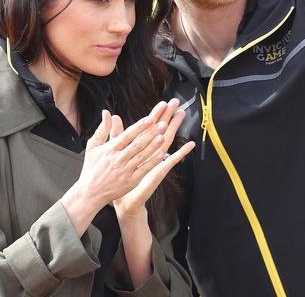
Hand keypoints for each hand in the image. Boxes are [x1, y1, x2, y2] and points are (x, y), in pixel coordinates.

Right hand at [74, 106, 171, 210]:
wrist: (90, 193)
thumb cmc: (92, 168)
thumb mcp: (93, 147)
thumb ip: (102, 129)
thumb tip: (106, 112)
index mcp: (109, 149)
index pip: (127, 135)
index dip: (139, 127)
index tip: (150, 118)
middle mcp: (118, 159)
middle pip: (137, 144)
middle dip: (150, 134)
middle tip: (163, 124)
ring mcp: (125, 171)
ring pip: (142, 156)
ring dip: (153, 146)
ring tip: (163, 136)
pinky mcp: (130, 182)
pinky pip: (143, 170)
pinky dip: (152, 162)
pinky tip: (162, 155)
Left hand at [112, 99, 194, 217]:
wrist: (124, 201)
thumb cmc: (120, 179)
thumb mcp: (115, 152)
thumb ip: (116, 134)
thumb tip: (115, 117)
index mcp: (141, 147)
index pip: (149, 127)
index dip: (156, 114)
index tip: (162, 102)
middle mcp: (151, 152)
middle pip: (161, 130)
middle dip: (168, 116)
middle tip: (176, 103)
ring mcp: (157, 161)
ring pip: (167, 141)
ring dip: (175, 128)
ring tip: (182, 115)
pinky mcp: (159, 171)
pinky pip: (171, 160)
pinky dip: (181, 153)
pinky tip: (189, 145)